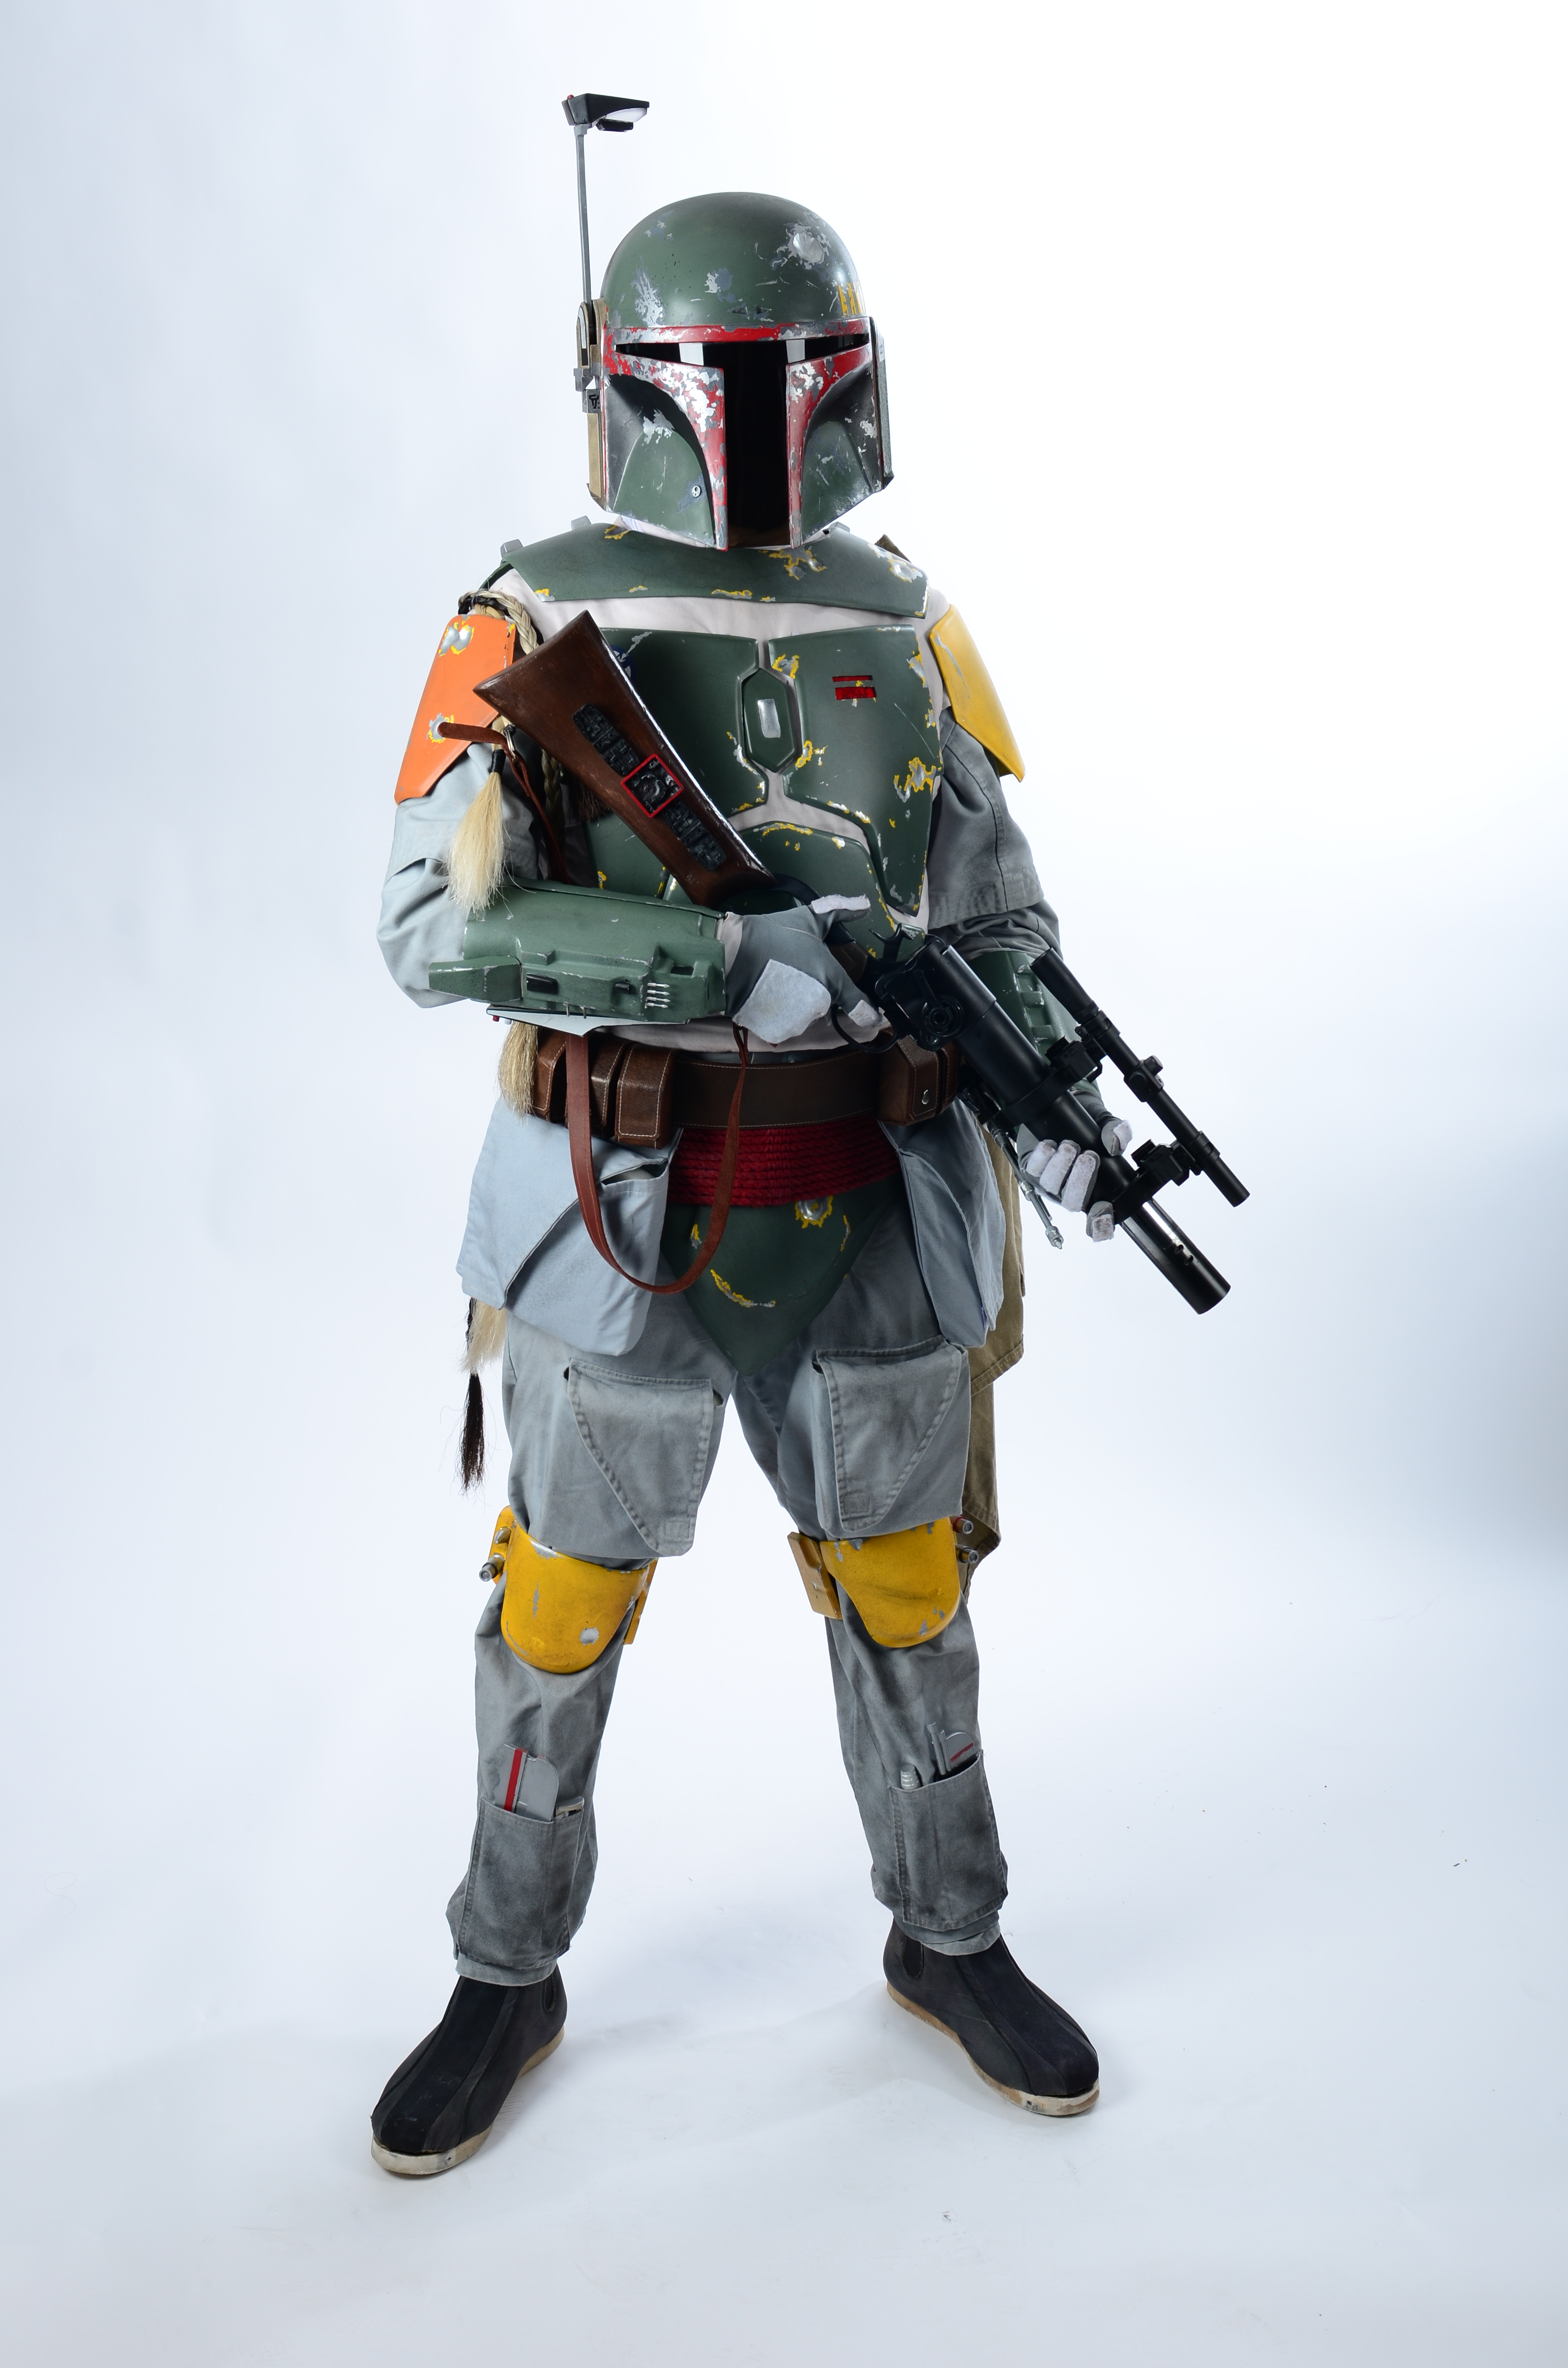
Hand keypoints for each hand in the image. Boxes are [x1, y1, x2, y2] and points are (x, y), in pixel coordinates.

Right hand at [718, 906, 880, 1045]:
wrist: (732, 956)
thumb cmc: (773, 935)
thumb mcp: (809, 918)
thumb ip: (841, 910)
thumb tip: (866, 904)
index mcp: (832, 981)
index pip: (859, 1005)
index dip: (869, 1014)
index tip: (876, 1019)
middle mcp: (819, 1005)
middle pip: (823, 1004)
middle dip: (812, 991)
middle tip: (793, 972)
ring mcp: (797, 1020)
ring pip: (802, 1015)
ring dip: (794, 1003)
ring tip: (777, 981)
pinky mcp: (776, 1030)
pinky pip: (783, 1024)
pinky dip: (776, 1014)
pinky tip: (766, 995)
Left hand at [1023, 1113, 1131, 1242]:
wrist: (1058, 1109)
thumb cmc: (1084, 1122)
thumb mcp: (1105, 1123)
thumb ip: (1118, 1132)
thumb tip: (1116, 1143)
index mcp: (1093, 1189)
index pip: (1098, 1218)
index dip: (1101, 1224)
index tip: (1104, 1211)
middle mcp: (1069, 1191)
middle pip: (1073, 1202)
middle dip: (1081, 1181)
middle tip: (1089, 1157)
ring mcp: (1048, 1182)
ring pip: (1051, 1186)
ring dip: (1061, 1167)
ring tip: (1070, 1146)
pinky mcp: (1030, 1170)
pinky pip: (1032, 1171)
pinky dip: (1042, 1158)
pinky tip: (1050, 1145)